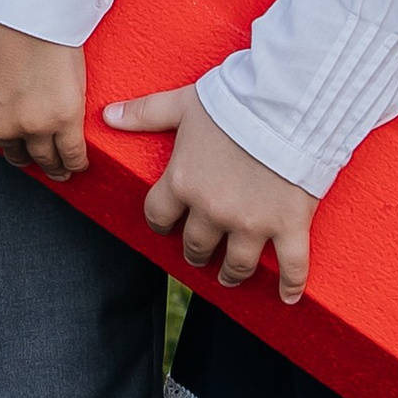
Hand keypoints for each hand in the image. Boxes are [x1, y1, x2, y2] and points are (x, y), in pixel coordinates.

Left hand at [0, 7, 88, 177]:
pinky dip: (74, 162)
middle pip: (13, 150)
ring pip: (43, 158)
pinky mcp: (64, 118)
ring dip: (50, 164)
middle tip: (34, 144)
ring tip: (58, 167)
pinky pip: (71, 153)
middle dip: (22, 148)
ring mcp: (32, 125)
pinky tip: (75, 165)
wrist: (21, 4)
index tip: (9, 121)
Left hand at [106, 84, 317, 300]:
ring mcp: (251, 222)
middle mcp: (212, 209)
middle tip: (200, 255)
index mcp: (183, 181)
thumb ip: (144, 113)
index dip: (160, 224)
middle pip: (196, 245)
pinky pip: (290, 266)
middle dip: (196, 253)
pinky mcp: (289, 225)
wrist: (287, 102)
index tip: (165, 227)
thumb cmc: (234, 99)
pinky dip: (290, 285)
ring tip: (230, 277)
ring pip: (236, 264)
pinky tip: (288, 298)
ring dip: (231, 274)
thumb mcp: (183, 103)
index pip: (158, 216)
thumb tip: (107, 116)